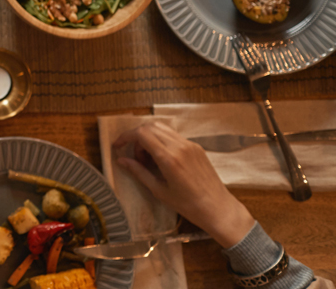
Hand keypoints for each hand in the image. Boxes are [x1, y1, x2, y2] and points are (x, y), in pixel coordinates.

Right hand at [113, 121, 256, 247]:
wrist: (218, 208)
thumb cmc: (188, 205)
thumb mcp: (159, 191)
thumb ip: (139, 172)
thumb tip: (121, 161)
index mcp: (169, 158)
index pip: (141, 134)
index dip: (125, 137)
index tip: (118, 146)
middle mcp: (180, 147)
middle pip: (150, 127)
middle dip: (136, 138)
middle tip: (135, 157)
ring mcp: (190, 145)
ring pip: (162, 128)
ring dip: (149, 138)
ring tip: (148, 159)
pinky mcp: (196, 147)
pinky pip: (173, 136)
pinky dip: (161, 141)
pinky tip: (162, 159)